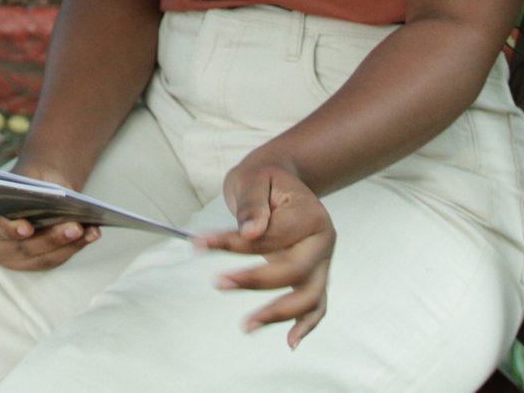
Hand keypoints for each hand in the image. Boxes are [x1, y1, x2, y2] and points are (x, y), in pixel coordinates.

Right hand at [0, 162, 102, 271]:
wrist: (34, 189)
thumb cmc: (28, 182)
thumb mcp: (30, 177)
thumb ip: (37, 188)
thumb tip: (57, 199)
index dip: (11, 230)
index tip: (28, 227)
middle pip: (23, 249)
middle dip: (51, 238)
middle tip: (74, 227)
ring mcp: (12, 261)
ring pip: (42, 258)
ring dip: (68, 245)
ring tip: (87, 230)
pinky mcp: (33, 265)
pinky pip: (54, 260)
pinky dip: (73, 247)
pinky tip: (90, 234)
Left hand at [195, 155, 335, 347]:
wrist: (281, 182)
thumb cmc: (265, 181)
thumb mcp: (254, 180)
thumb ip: (252, 206)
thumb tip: (250, 233)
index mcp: (311, 215)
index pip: (272, 237)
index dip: (235, 243)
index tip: (201, 243)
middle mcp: (323, 241)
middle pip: (294, 271)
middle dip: (255, 280)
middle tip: (219, 283)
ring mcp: (322, 262)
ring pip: (308, 297)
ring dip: (278, 313)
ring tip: (246, 325)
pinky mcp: (315, 277)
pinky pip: (316, 306)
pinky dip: (306, 325)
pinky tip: (290, 342)